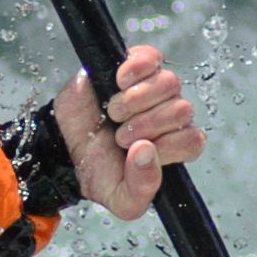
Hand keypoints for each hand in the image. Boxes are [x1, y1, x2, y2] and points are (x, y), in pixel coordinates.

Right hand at [47, 44, 201, 220]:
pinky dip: (134, 69)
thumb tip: (147, 151)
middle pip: (182, 110)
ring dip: (136, 101)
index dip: (167, 145)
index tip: (137, 150)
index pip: (193, 140)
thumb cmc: (96, 170)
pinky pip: (151, 58)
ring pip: (169, 83)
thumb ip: (141, 189)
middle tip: (120, 135)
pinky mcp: (136, 66)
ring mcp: (154, 88)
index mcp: (173, 146)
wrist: (63, 147)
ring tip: (114, 112)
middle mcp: (169, 115)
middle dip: (147, 125)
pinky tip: (118, 82)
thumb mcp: (120, 198)